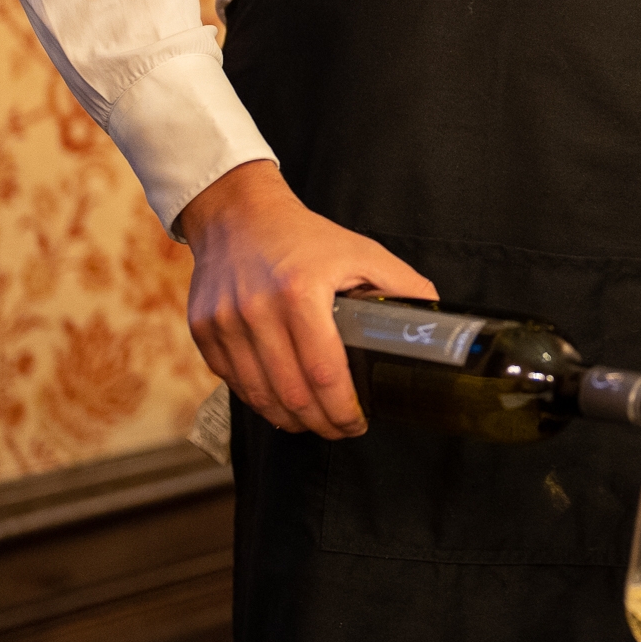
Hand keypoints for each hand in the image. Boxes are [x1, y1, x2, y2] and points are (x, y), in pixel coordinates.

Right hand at [174, 160, 435, 438]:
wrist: (237, 213)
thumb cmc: (303, 236)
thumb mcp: (360, 251)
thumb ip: (402, 285)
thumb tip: (436, 319)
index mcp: (299, 291)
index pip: (323, 374)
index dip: (343, 410)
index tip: (358, 422)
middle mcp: (257, 310)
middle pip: (291, 395)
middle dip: (321, 424)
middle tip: (340, 428)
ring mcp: (225, 323)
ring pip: (260, 397)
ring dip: (290, 420)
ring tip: (313, 421)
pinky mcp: (204, 331)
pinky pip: (234, 383)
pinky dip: (260, 400)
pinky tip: (281, 401)